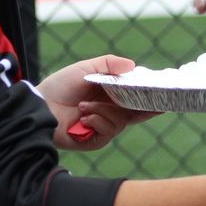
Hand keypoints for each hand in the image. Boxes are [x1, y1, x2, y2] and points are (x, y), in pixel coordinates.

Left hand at [36, 55, 159, 149]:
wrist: (40, 106)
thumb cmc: (61, 86)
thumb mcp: (86, 68)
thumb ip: (109, 64)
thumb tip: (133, 65)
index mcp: (111, 95)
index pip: (136, 99)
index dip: (151, 99)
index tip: (166, 98)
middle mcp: (110, 112)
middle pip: (137, 113)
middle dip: (145, 108)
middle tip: (157, 104)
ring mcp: (104, 127)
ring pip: (121, 120)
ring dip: (103, 110)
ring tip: (83, 106)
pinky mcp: (96, 140)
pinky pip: (108, 130)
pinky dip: (96, 120)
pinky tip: (83, 117)